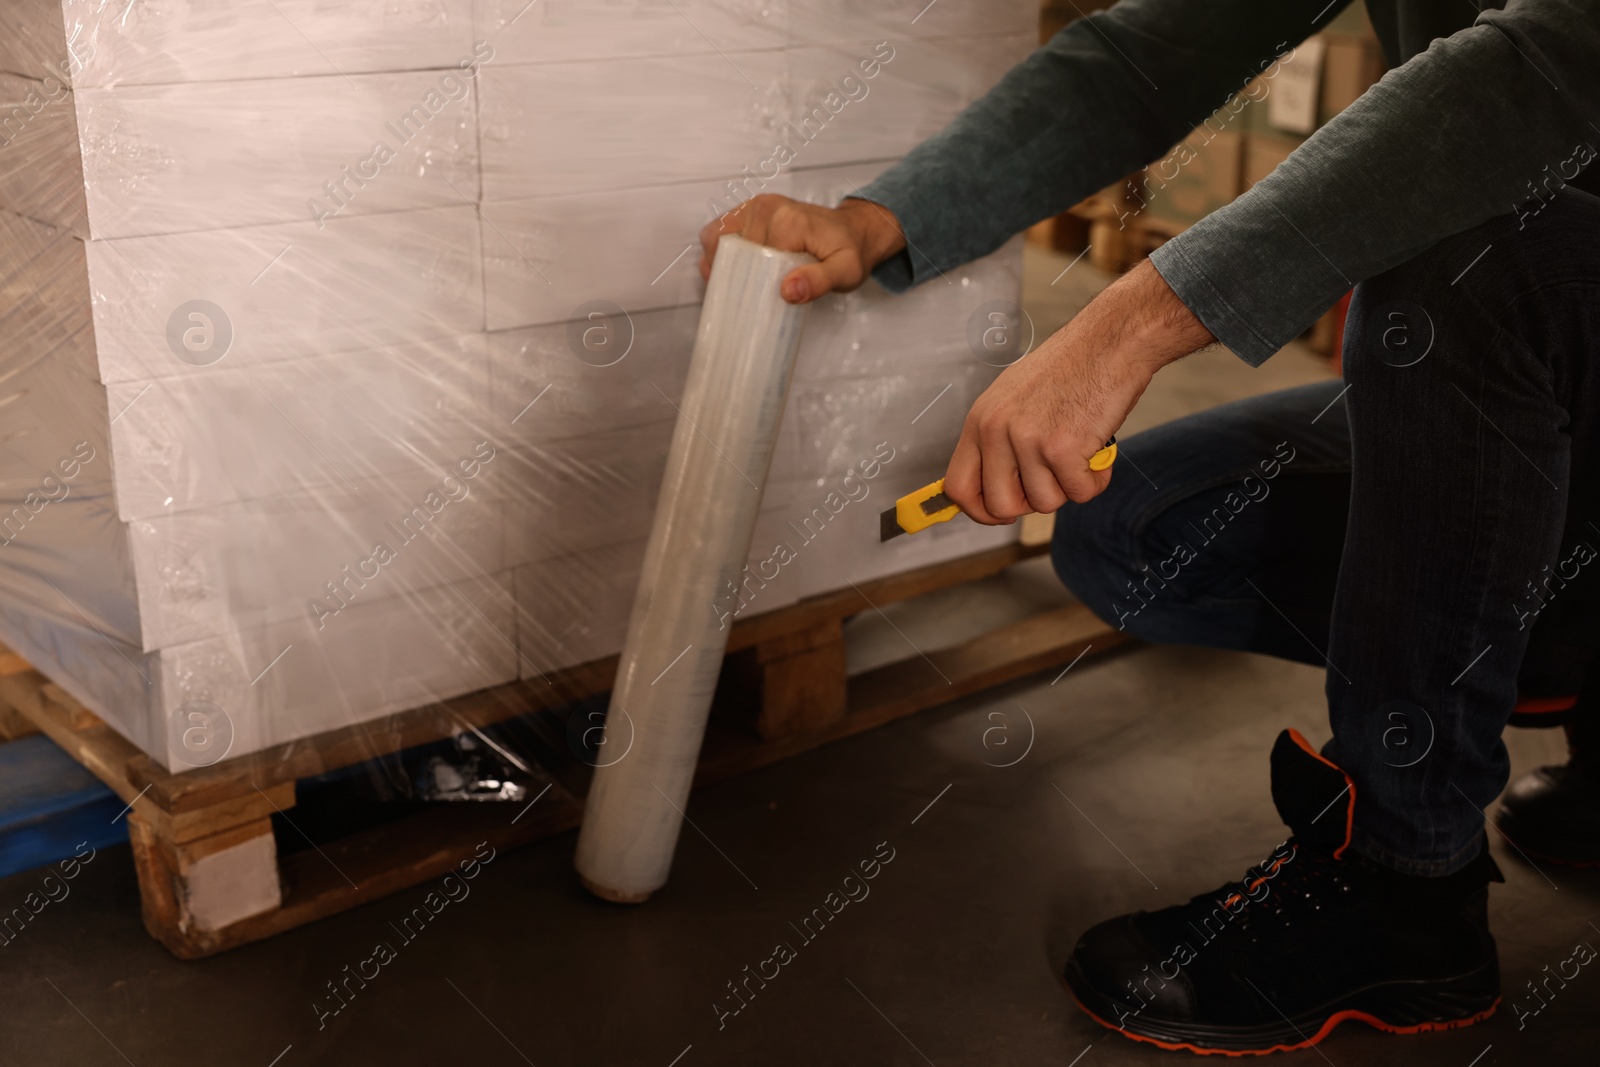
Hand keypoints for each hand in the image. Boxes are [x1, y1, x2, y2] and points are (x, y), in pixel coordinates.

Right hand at [699, 194, 906, 303]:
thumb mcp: (845, 272)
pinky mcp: (751, 208)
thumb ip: (818, 282)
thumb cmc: (850, 251)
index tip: (756, 299)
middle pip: (729, 248)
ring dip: (721, 263)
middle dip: (733, 274)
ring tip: (736, 283)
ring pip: (716, 237)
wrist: (855, 229)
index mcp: (787, 222)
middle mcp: (767, 208)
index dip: (748, 283)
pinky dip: (719, 250)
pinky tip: (732, 268)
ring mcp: (756, 205)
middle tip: (747, 295)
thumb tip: (788, 291)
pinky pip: (719, 229)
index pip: (749, 259)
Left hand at [944, 259, 1215, 521]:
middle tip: (1052, 479)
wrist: (1109, 342)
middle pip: (1000, 506)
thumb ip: (998, 442)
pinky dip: (1095, 480)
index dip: (980, 510)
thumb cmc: (1069, 369)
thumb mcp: (1013, 399)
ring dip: (1068, 487)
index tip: (1000, 513)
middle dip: (1030, 503)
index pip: (958, 487)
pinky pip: (1080, 494)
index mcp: (980, 420)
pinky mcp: (1063, 448)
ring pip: (1045, 503)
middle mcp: (997, 431)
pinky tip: (1097, 452)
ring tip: (1079, 452)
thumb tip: (991, 487)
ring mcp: (1028, 440)